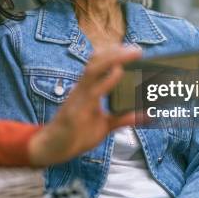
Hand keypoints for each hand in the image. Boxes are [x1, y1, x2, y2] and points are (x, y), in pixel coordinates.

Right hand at [28, 45, 141, 165]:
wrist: (54, 148)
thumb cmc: (76, 134)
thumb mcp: (104, 126)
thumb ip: (122, 118)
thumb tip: (145, 115)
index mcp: (87, 89)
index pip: (99, 63)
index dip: (114, 53)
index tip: (134, 50)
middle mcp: (82, 88)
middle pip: (96, 61)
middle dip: (116, 52)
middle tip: (138, 50)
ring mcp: (78, 98)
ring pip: (93, 70)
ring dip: (113, 59)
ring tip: (131, 54)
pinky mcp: (76, 110)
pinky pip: (92, 92)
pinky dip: (106, 80)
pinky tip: (118, 73)